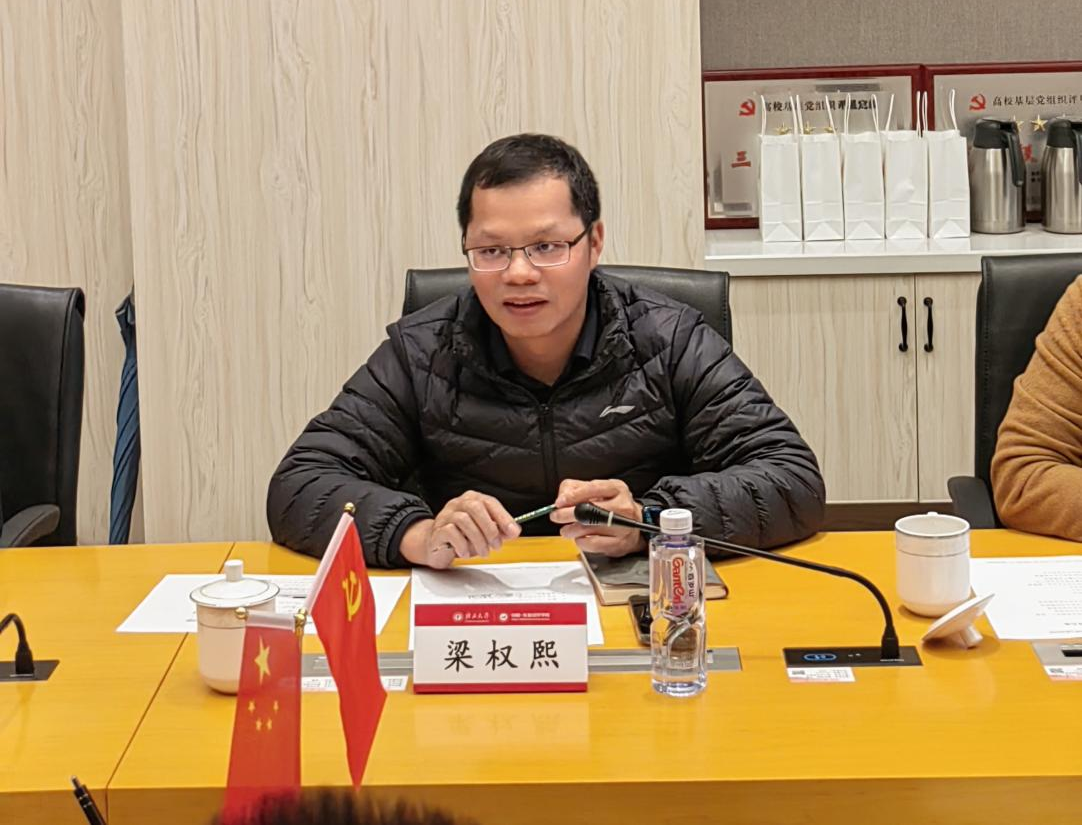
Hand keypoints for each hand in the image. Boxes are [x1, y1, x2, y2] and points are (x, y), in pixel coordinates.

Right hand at [399, 491, 519, 568]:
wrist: (435, 545)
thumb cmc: (461, 536)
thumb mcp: (483, 532)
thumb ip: (498, 530)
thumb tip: (513, 531)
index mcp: (472, 500)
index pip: (489, 502)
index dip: (503, 517)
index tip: (512, 532)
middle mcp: (458, 504)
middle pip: (475, 507)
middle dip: (490, 528)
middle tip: (496, 545)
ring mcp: (446, 515)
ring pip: (464, 520)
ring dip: (478, 540)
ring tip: (483, 552)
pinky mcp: (438, 529)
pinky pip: (451, 532)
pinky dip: (462, 544)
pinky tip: (466, 552)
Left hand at [549, 478, 644, 557]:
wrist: (635, 524)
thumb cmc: (613, 506)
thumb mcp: (598, 489)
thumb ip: (577, 488)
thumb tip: (563, 497)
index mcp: (616, 489)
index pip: (593, 489)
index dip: (573, 496)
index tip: (559, 502)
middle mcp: (622, 506)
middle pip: (590, 510)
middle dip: (567, 514)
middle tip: (556, 516)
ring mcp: (623, 526)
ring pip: (590, 528)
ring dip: (571, 530)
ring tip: (566, 530)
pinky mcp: (620, 543)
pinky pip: (594, 544)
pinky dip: (582, 542)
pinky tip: (579, 538)